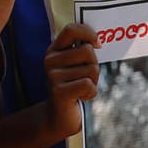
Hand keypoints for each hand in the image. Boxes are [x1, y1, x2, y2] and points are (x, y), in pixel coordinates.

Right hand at [43, 22, 97, 141]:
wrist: (58, 117)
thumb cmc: (73, 87)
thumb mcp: (75, 66)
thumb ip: (82, 50)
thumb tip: (98, 41)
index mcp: (53, 50)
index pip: (71, 29)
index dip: (88, 33)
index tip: (97, 44)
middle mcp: (50, 60)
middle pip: (88, 51)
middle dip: (94, 65)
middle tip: (85, 77)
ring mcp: (53, 76)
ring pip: (91, 69)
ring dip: (93, 81)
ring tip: (81, 89)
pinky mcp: (59, 91)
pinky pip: (88, 84)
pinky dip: (91, 93)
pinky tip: (81, 97)